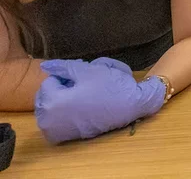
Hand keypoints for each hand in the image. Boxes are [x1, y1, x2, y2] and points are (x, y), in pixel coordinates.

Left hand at [35, 58, 165, 143]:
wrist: (132, 107)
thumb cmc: (109, 86)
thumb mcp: (87, 71)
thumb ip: (64, 67)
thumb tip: (45, 66)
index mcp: (52, 103)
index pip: (49, 81)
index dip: (67, 75)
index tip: (83, 76)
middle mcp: (50, 122)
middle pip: (47, 96)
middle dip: (62, 88)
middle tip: (84, 84)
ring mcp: (59, 132)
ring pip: (52, 108)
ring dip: (63, 99)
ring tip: (84, 94)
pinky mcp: (68, 137)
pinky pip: (59, 120)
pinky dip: (66, 113)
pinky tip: (84, 107)